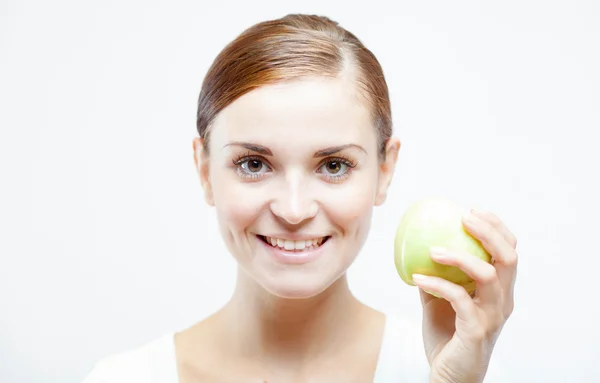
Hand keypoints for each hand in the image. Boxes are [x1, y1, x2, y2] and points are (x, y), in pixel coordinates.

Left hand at [411, 209, 517, 382]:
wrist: (449, 376)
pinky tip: (417, 278)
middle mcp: (503, 301)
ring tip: (433, 249)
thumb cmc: (447, 336)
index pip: (509, 251)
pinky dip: (437, 284)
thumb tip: (416, 248)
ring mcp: (492, 316)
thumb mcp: (440, 300)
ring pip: (488, 275)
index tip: (473, 211)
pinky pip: (459, 299)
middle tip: (464, 218)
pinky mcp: (476, 331)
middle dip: (488, 232)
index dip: (497, 227)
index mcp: (500, 291)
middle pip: (508, 257)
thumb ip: (437, 276)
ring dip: (459, 256)